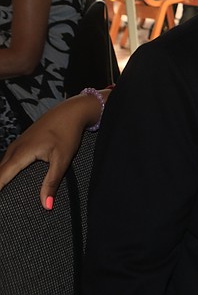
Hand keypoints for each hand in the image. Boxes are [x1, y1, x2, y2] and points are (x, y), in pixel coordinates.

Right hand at [0, 91, 106, 208]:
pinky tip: (6, 180)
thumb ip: (52, 182)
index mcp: (21, 154)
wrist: (71, 110)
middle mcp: (14, 149)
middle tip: (0, 205)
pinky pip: (6, 161)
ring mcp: (16, 145)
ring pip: (1, 166)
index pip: (1, 178)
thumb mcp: (62, 159)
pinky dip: (3, 172)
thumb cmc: (67, 133)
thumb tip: (46, 206)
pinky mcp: (21, 143)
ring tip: (1, 192)